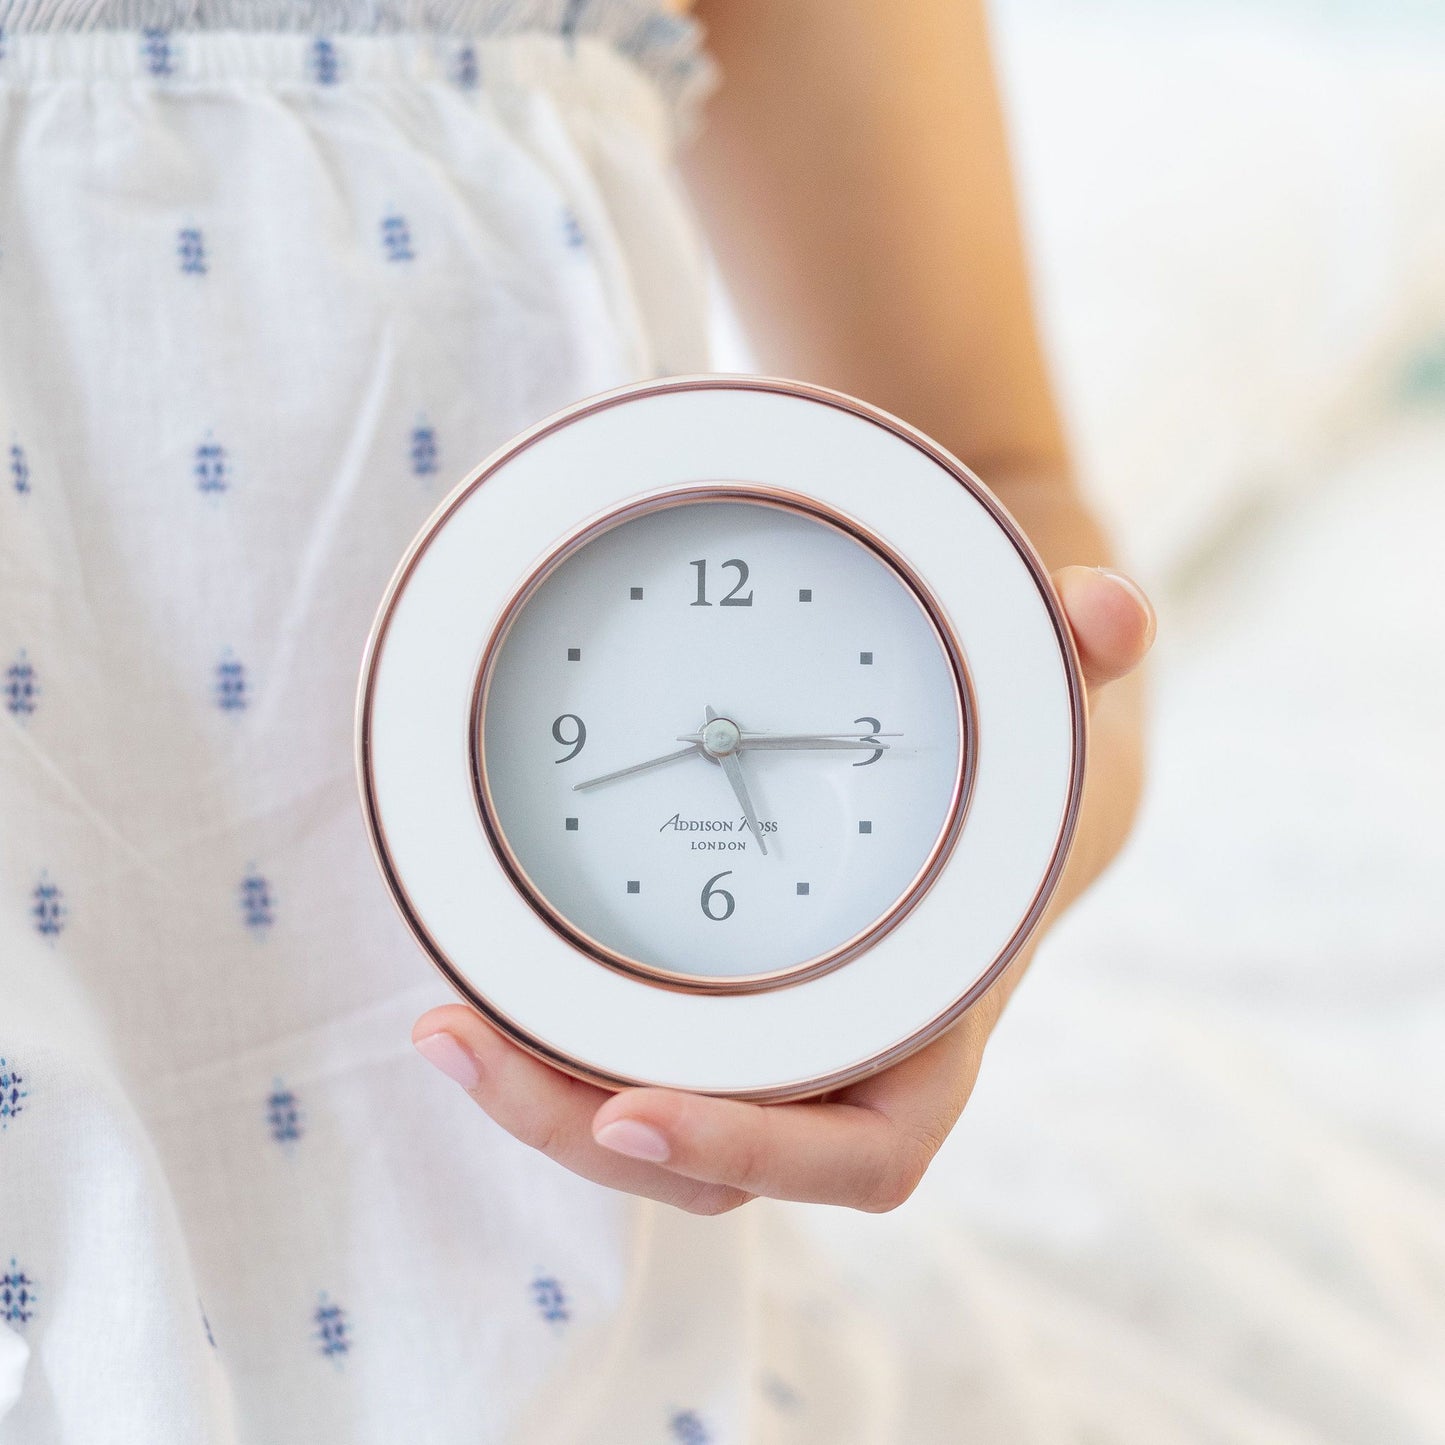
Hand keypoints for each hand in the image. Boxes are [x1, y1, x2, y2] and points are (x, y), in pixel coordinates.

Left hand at [411, 565, 1154, 1214]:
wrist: (979, 828)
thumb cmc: (1010, 794)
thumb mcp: (1047, 725)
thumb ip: (1082, 661)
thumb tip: (1113, 601)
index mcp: (929, 1037)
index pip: (861, 1156)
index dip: (757, 1155)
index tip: (640, 1112)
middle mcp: (842, 1075)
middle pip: (712, 1167)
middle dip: (583, 1130)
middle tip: (465, 1041)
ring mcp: (768, 1060)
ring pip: (647, 1131)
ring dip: (538, 1102)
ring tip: (442, 1023)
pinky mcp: (709, 1023)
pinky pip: (623, 1068)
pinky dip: (549, 1051)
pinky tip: (469, 991)